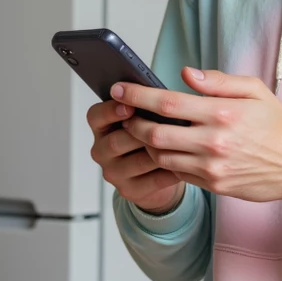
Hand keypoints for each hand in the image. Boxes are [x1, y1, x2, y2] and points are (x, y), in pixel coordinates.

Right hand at [87, 96, 185, 214]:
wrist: (157, 174)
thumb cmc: (153, 137)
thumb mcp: (145, 117)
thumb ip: (147, 103)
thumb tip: (160, 90)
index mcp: (102, 127)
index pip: (96, 116)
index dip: (110, 111)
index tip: (129, 106)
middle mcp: (101, 151)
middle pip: (115, 141)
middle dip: (140, 132)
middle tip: (163, 125)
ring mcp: (114, 173)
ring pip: (137, 161)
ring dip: (159, 151)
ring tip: (180, 142)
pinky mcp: (130, 191)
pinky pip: (152, 180)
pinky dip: (171, 170)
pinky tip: (185, 161)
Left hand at [110, 67, 281, 210]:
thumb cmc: (277, 124)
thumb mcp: (255, 91)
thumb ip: (218, 81)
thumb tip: (186, 74)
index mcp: (223, 112)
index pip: (167, 102)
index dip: (137, 95)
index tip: (118, 88)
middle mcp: (214, 141)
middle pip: (154, 133)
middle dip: (132, 123)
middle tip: (124, 114)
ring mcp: (212, 167)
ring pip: (160, 156)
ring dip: (145, 143)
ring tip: (143, 130)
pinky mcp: (213, 185)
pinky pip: (177, 172)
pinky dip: (165, 160)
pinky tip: (165, 148)